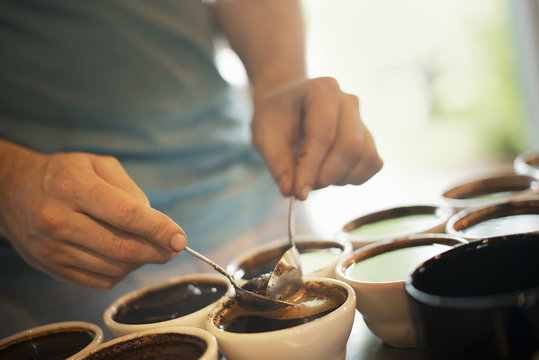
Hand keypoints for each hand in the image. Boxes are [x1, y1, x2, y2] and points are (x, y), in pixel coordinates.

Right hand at [0, 145, 185, 288]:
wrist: (13, 191)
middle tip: (172, 248)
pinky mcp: (51, 267)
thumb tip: (153, 221)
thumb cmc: (64, 174)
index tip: (180, 239)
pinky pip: (98, 280)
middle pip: (122, 248)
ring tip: (148, 248)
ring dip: (139, 262)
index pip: (126, 215)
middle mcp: (59, 220)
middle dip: (156, 251)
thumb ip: (130, 190)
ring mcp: (53, 248)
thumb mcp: (98, 165)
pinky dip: (120, 272)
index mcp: (73, 188)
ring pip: (113, 268)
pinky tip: (124, 257)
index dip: (159, 229)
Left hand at [251, 77, 382, 199]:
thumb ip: (277, 161)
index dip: (311, 167)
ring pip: (364, 158)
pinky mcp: (368, 138)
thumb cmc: (275, 117)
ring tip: (314, 176)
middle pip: (350, 147)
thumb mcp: (264, 135)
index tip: (299, 193)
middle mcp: (348, 102)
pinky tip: (330, 174)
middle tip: (303, 186)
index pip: (323, 134)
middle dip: (327, 175)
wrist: (287, 104)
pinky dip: (353, 177)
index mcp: (323, 90)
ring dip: (339, 178)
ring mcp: (362, 120)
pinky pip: (372, 163)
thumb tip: (290, 190)